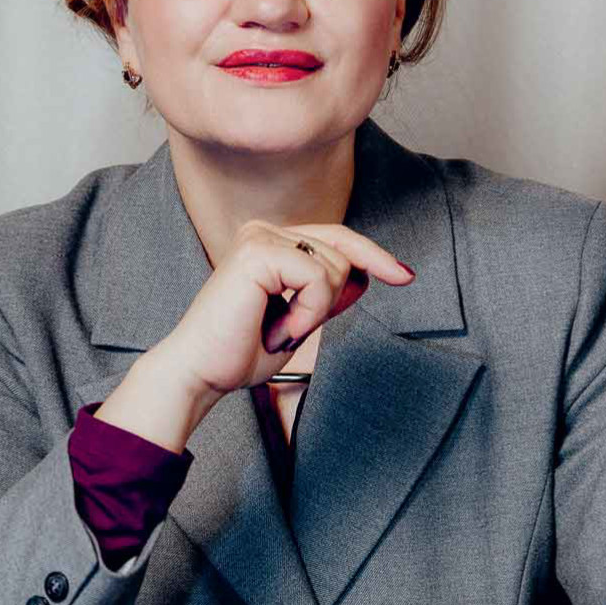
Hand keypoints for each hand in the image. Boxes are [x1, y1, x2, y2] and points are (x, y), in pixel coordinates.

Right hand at [155, 220, 413, 399]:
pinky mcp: (258, 252)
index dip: (374, 256)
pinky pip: (317, 279)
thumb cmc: (240, 352)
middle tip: (287, 331)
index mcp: (269, 241)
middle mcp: (263, 231)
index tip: (405, 277)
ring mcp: (259, 237)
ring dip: (315, 312)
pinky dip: (308, 313)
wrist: (200, 373)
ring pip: (333, 267)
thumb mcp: (299, 320)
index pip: (337, 238)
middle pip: (342, 251)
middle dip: (330, 300)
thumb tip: (363, 275)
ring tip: (276, 331)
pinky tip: (277, 330)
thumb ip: (326, 295)